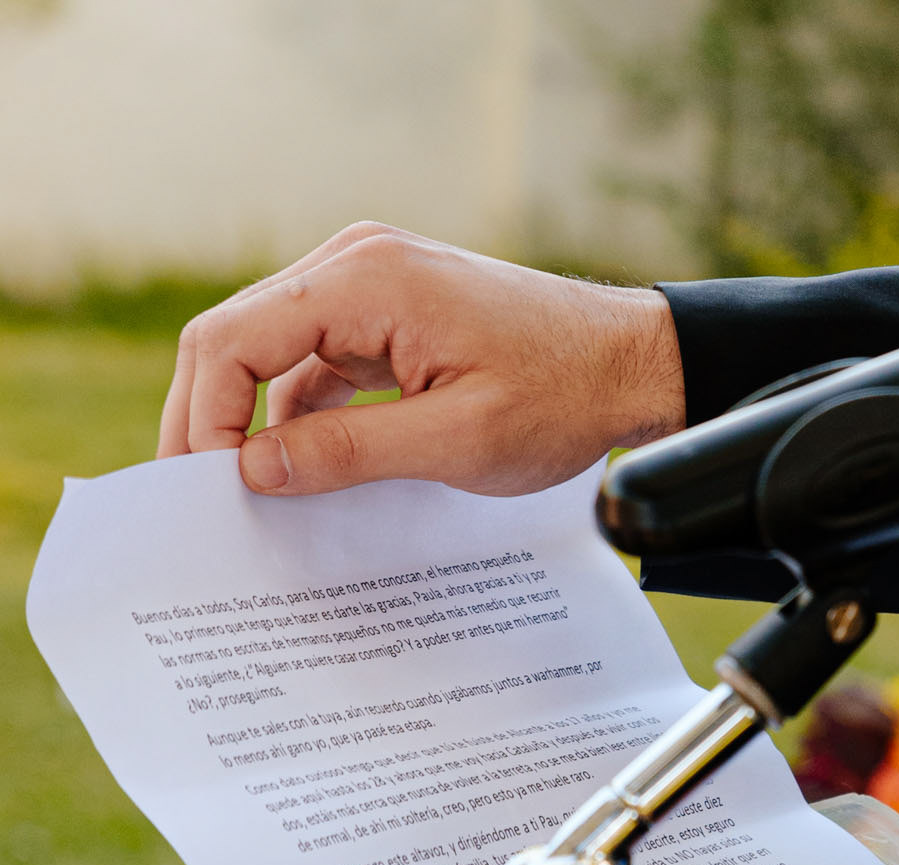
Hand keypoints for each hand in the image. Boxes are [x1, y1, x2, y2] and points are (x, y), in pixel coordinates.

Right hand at [157, 223, 685, 496]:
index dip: (206, 418)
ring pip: (271, 352)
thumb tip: (253, 470)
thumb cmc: (564, 396)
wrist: (636, 364)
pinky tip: (304, 473)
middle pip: (235, 338)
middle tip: (201, 504)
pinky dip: (302, 414)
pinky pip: (317, 362)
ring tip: (248, 497)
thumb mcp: (457, 440)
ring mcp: (371, 285)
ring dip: (255, 420)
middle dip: (212, 420)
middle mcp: (356, 264)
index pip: (232, 340)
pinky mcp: (389, 315)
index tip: (208, 491)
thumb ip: (349, 453)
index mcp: (366, 280)